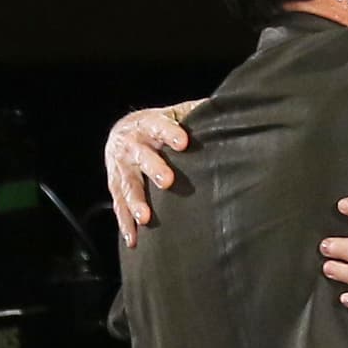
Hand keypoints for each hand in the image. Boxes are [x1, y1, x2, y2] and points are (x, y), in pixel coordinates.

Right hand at [106, 100, 204, 244]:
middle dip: (153, 168)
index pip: (159, 126)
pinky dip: (125, 223)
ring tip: (146, 218)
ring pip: (127, 185)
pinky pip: (119, 206)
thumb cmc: (160, 125)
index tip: (183, 143)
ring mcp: (121, 167)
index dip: (170, 133)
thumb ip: (197, 113)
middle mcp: (131, 145)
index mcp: (148, 124)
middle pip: (141, 157)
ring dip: (136, 202)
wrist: (123, 132)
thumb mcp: (176, 113)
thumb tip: (232, 108)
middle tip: (167, 181)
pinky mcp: (115, 186)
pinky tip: (134, 240)